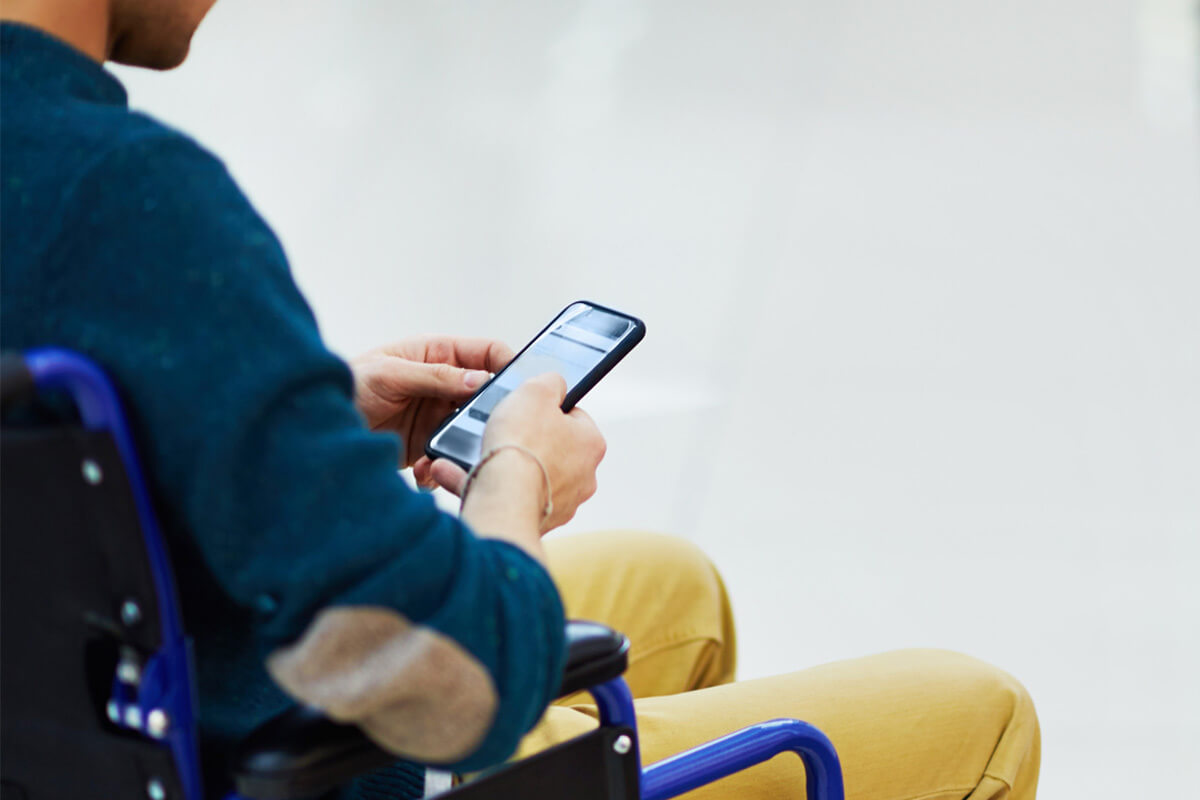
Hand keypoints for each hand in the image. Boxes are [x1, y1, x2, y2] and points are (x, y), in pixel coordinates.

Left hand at [350, 336, 513, 468]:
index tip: (520, 384)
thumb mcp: (391, 373)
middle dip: (490, 415)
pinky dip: (441, 469)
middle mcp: (443, 385)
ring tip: (448, 457)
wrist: (314, 424)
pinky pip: (447, 458)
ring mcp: (436, 417)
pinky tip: (425, 473)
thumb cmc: (349, 384)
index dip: (508, 364)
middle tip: (492, 431)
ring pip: (469, 432)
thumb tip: (478, 380)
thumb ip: (436, 376)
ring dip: (463, 446)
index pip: (486, 353)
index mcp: (438, 355)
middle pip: (485, 397)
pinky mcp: (426, 447)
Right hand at [422, 373, 605, 534]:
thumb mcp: (535, 391)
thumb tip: (555, 382)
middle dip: (522, 437)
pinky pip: (502, 496)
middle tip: (501, 427)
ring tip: (470, 450)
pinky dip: (477, 483)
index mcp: (590, 445)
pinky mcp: (529, 520)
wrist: (503, 499)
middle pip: (549, 447)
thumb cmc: (521, 446)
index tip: (528, 406)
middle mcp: (581, 478)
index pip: (573, 417)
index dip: (547, 407)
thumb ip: (550, 381)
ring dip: (495, 461)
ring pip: (523, 474)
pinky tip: (449, 470)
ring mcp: (557, 502)